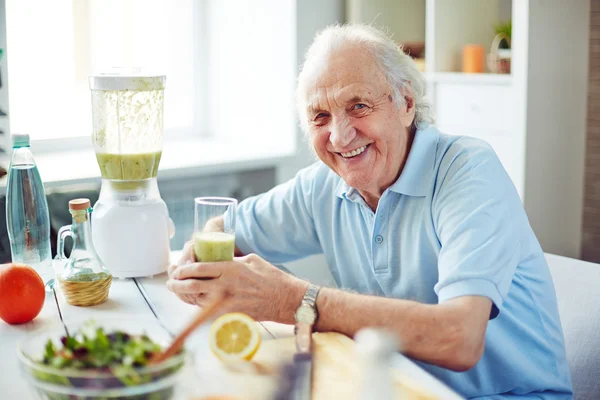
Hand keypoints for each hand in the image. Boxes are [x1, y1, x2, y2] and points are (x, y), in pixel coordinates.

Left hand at [167, 253, 307, 321]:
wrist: (285, 299)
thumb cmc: (270, 278)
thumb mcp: (250, 260)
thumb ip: (231, 261)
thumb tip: (217, 262)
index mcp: (229, 269)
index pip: (197, 268)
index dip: (183, 270)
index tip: (177, 270)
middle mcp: (225, 286)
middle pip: (192, 286)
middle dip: (177, 285)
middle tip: (171, 283)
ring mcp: (226, 303)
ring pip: (196, 300)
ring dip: (185, 297)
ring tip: (178, 292)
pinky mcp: (230, 316)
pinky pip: (208, 313)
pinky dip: (198, 308)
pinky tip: (194, 304)